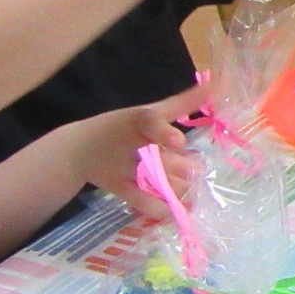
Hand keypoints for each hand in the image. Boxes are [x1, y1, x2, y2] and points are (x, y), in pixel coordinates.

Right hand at [67, 86, 205, 219]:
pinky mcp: (121, 190)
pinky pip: (145, 203)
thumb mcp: (149, 111)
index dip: (163, 132)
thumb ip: (183, 102)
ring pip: (159, 182)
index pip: (148, 122)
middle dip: (184, 167)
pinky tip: (179, 209)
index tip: (178, 142)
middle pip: (161, 160)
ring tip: (195, 189)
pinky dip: (164, 208)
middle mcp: (131, 145)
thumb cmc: (120, 126)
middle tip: (197, 169)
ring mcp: (125, 170)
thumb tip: (217, 84)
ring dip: (182, 187)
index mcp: (137, 121)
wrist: (77, 150)